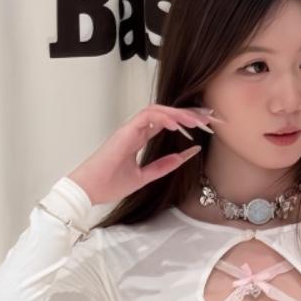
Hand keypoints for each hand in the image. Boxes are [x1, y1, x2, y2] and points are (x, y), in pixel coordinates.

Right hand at [67, 102, 222, 205]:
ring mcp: (129, 129)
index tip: (206, 123)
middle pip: (166, 112)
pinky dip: (165, 117)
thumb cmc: (109, 184)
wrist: (89, 190)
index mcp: (138, 138)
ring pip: (159, 110)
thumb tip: (185, 155)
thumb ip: (164, 165)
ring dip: (180, 113)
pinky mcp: (125, 132)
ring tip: (198, 120)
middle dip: (189, 112)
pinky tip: (180, 124)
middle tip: (211, 117)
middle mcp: (135, 130)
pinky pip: (148, 117)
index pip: (166, 122)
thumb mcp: (145, 176)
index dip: (186, 120)